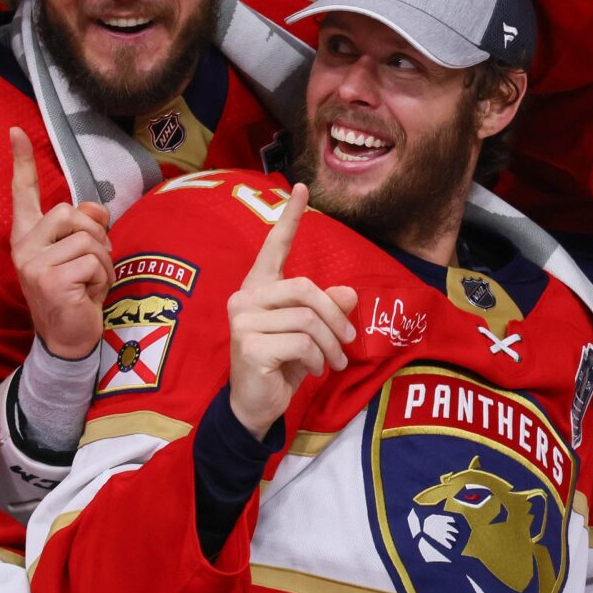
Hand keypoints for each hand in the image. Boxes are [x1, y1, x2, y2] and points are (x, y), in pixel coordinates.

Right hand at [8, 129, 112, 362]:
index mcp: (28, 236)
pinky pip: (93, 261)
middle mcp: (23, 247)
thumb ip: (85, 226)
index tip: (15, 130)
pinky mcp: (48, 280)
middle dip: (96, 235)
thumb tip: (93, 207)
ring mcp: (32, 264)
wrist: (69, 338)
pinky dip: (102, 278)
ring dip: (103, 261)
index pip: (22, 193)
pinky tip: (87, 295)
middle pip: (71, 212)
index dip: (21, 161)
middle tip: (91, 264)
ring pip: (88, 237)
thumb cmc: (77, 292)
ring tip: (90, 283)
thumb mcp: (82, 253)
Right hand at [225, 184, 358, 441]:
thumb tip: (349, 293)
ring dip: (330, 344)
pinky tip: (311, 371)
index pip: (274, 247)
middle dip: (335, 315)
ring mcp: (243, 320)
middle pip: (306, 288)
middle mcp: (245, 298)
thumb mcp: (310, 333)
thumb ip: (327, 308)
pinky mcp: (248, 344)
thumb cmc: (282, 364)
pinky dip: (316, 358)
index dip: (289, 218)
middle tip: (348, 341)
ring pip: (307, 317)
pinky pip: (301, 342)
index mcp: (259, 288)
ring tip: (331, 362)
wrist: (255, 404)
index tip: (301, 188)